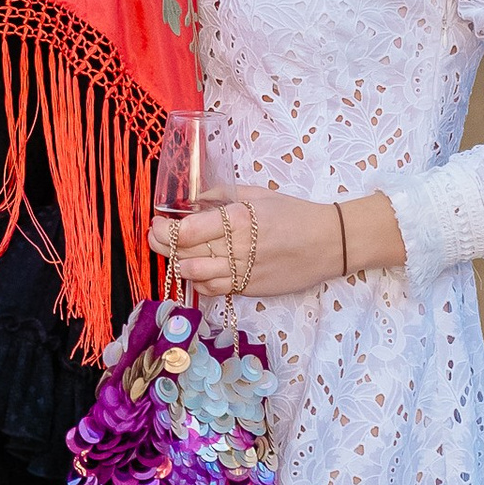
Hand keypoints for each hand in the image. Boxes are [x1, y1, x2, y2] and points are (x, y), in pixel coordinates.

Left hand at [155, 186, 403, 300]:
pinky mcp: (250, 288)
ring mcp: (243, 271)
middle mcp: (236, 247)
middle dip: (162, 246)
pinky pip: (215, 290)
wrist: (328, 242)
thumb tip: (193, 201)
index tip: (156, 223)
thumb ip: (222, 196)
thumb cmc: (294, 213)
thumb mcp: (257, 194)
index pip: (186, 231)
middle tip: (155, 238)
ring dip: (179, 267)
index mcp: (237, 218)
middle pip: (185, 253)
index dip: (163, 230)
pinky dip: (200, 283)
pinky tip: (197, 273)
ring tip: (174, 256)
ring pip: (196, 276)